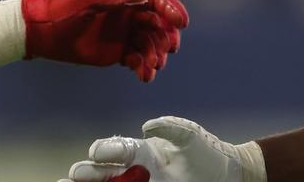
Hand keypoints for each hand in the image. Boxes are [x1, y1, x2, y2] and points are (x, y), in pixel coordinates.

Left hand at [23, 0, 188, 82]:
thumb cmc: (63, 8)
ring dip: (156, 55)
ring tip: (152, 66)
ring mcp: (125, 33)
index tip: (182, 22)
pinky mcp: (118, 52)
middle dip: (167, 36)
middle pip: (158, 23)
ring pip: (150, 43)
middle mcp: (129, 13)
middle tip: (170, 49)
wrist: (44, 32)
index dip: (171, 8)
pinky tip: (144, 74)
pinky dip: (144, 67)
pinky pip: (138, 59)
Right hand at [62, 116, 265, 181]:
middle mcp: (136, 172)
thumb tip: (145, 127)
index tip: (97, 154)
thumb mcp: (190, 135)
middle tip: (74, 176)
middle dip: (86, 174)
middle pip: (102, 174)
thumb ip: (170, 127)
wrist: (228, 177)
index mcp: (142, 151)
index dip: (105, 150)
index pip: (116, 149)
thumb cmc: (208, 153)